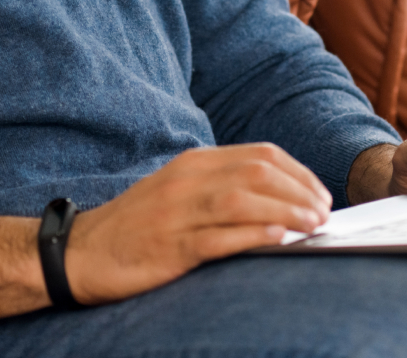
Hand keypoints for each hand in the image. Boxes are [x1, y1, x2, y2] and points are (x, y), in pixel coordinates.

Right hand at [64, 143, 330, 304]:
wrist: (82, 252)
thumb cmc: (139, 225)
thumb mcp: (181, 191)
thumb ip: (222, 187)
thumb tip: (279, 198)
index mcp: (194, 162)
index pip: (259, 155)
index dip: (297, 173)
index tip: (319, 192)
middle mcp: (188, 180)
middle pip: (257, 173)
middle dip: (299, 190)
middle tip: (324, 211)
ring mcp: (178, 213)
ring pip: (244, 201)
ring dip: (286, 211)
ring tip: (313, 224)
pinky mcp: (171, 247)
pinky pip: (219, 237)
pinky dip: (254, 236)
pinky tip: (278, 239)